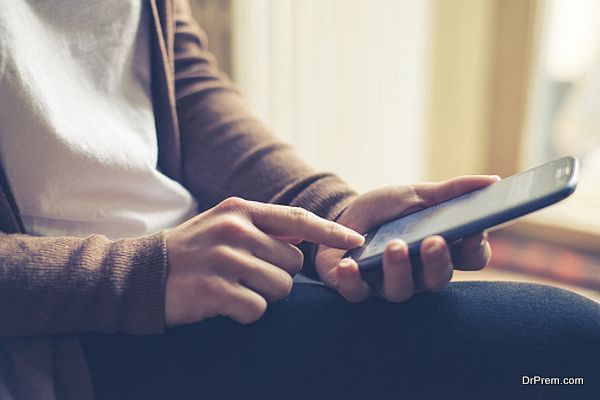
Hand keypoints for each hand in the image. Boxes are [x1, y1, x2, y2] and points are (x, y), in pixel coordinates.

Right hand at [164, 197, 363, 325]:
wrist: (138, 274)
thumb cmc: (190, 252)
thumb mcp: (223, 225)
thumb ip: (262, 228)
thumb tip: (303, 241)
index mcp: (240, 210)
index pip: (298, 219)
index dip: (330, 231)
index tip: (357, 240)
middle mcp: (235, 230)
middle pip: (292, 263)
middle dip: (277, 276)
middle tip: (244, 276)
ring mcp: (224, 259)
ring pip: (279, 288)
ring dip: (261, 296)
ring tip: (231, 288)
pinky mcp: (214, 290)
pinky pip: (257, 309)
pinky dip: (245, 313)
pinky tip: (222, 304)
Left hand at [316, 175, 498, 302]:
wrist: (344, 217)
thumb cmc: (387, 210)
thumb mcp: (417, 194)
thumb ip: (452, 191)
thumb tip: (494, 181)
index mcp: (441, 251)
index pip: (471, 258)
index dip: (475, 248)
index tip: (474, 230)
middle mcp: (419, 275)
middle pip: (438, 278)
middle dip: (437, 261)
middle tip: (433, 241)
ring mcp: (388, 284)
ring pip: (400, 290)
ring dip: (398, 268)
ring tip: (394, 246)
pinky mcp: (356, 288)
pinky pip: (356, 292)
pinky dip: (352, 280)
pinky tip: (349, 264)